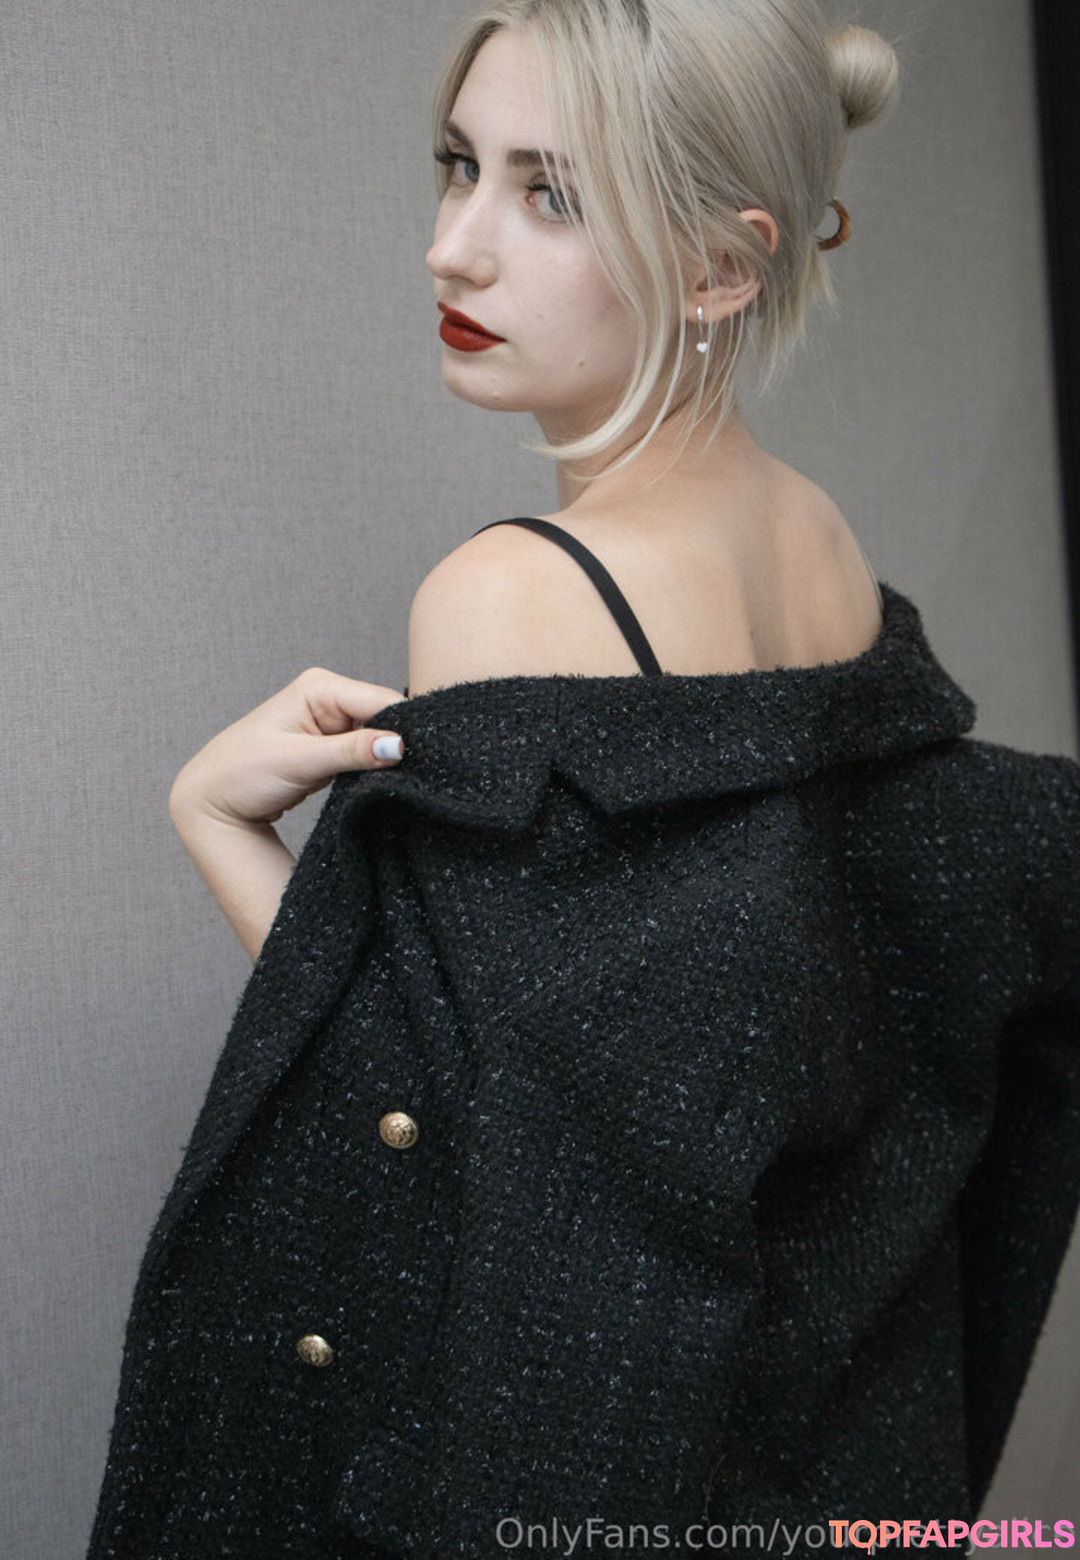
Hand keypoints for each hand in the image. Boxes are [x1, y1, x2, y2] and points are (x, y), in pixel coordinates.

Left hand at [170, 667, 405, 828]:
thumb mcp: (299, 762)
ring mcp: (331, 722)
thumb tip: (398, 746)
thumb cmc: (242, 774)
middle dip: (397, 742)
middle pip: (385, 715)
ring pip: (380, 735)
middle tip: (410, 772)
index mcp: (320, 687)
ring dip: (386, 757)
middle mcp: (328, 697)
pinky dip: (374, 767)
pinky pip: (367, 751)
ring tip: (391, 779)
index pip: (381, 700)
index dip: (404, 727)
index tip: (420, 757)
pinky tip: (377, 780)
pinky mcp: (333, 746)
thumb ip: (351, 752)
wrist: (214, 800)